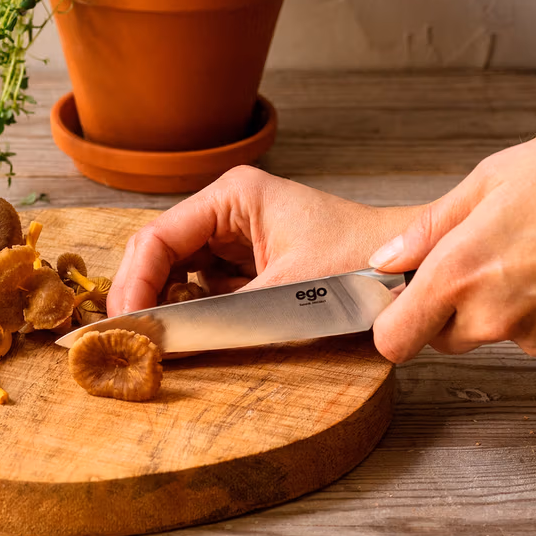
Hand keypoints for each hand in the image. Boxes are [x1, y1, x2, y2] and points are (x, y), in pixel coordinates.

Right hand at [108, 165, 417, 315]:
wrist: (409, 271)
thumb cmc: (360, 264)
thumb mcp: (286, 291)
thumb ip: (221, 314)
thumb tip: (165, 339)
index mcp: (233, 196)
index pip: (160, 237)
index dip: (135, 282)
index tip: (127, 325)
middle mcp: (226, 209)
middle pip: (159, 251)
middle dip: (141, 292)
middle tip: (128, 337)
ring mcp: (234, 234)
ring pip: (175, 269)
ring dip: (160, 302)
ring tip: (148, 338)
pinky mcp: (245, 261)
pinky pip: (200, 285)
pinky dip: (187, 309)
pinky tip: (180, 332)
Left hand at [371, 123, 535, 361]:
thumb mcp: (487, 182)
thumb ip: (428, 229)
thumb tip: (384, 259)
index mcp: (459, 273)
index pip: (395, 339)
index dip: (390, 323)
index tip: (396, 301)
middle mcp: (495, 314)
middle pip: (440, 338)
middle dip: (442, 308)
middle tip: (469, 260)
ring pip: (489, 334)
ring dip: (492, 307)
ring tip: (520, 254)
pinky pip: (532, 333)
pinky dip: (532, 309)